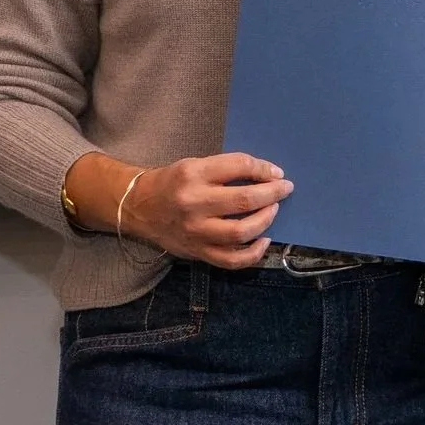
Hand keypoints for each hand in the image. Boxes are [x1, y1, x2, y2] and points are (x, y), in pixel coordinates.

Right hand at [121, 153, 292, 268]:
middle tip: (285, 188)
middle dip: (272, 193)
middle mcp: (194, 203)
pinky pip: (232, 259)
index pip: (238, 167)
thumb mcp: (194, 165)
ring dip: (265, 220)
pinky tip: (264, 240)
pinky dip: (254, 253)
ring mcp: (196, 231)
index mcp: (193, 174)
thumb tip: (266, 175)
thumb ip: (226, 169)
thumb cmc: (172, 182)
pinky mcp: (197, 252)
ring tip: (273, 209)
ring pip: (241, 231)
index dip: (263, 168)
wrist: (139, 208)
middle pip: (244, 200)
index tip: (276, 172)